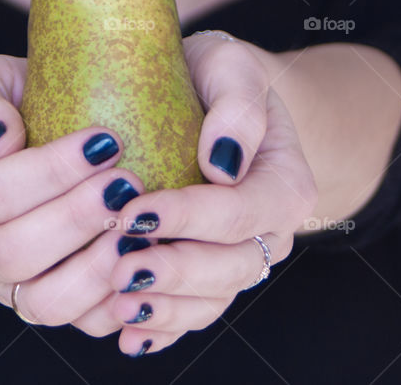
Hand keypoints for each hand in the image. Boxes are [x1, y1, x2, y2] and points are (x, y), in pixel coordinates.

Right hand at [0, 53, 142, 336]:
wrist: (13, 145)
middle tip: (128, 182)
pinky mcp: (48, 306)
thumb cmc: (2, 105)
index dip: (51, 171)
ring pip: (45, 303)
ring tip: (139, 224)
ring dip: (98, 267)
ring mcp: (5, 289)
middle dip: (77, 218)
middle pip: (15, 254)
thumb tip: (1, 138)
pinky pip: (82, 324)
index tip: (105, 140)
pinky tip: (147, 258)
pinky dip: (118, 300)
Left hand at [103, 31, 317, 355]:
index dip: (189, 217)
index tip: (135, 210)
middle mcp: (269, 233)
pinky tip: (126, 333)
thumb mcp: (232, 68)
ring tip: (116, 304)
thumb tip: (222, 162)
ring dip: (165, 307)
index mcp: (284, 186)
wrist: (216, 101)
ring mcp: (239, 260)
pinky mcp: (209, 277)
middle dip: (173, 270)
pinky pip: (192, 314)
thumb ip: (237, 106)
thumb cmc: (218, 79)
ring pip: (211, 300)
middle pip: (230, 267)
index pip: (240, 212)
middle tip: (118, 266)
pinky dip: (162, 327)